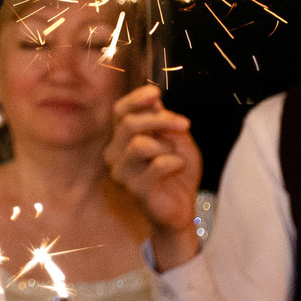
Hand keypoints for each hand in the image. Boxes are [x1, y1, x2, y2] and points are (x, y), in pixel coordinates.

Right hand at [105, 85, 203, 269]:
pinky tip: (177, 167)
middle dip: (162, 120)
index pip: (119, 112)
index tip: (156, 94)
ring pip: (139, 144)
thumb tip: (154, 99)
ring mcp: (122, 173)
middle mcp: (115, 154)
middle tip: (185, 125)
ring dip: (166, 146)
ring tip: (175, 155)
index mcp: (122, 139)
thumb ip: (164, 121)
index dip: (135, 99)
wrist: (181, 207)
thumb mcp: (176, 140)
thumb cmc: (177, 172)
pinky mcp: (135, 189)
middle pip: (130, 124)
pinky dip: (174, 162)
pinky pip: (156, 165)